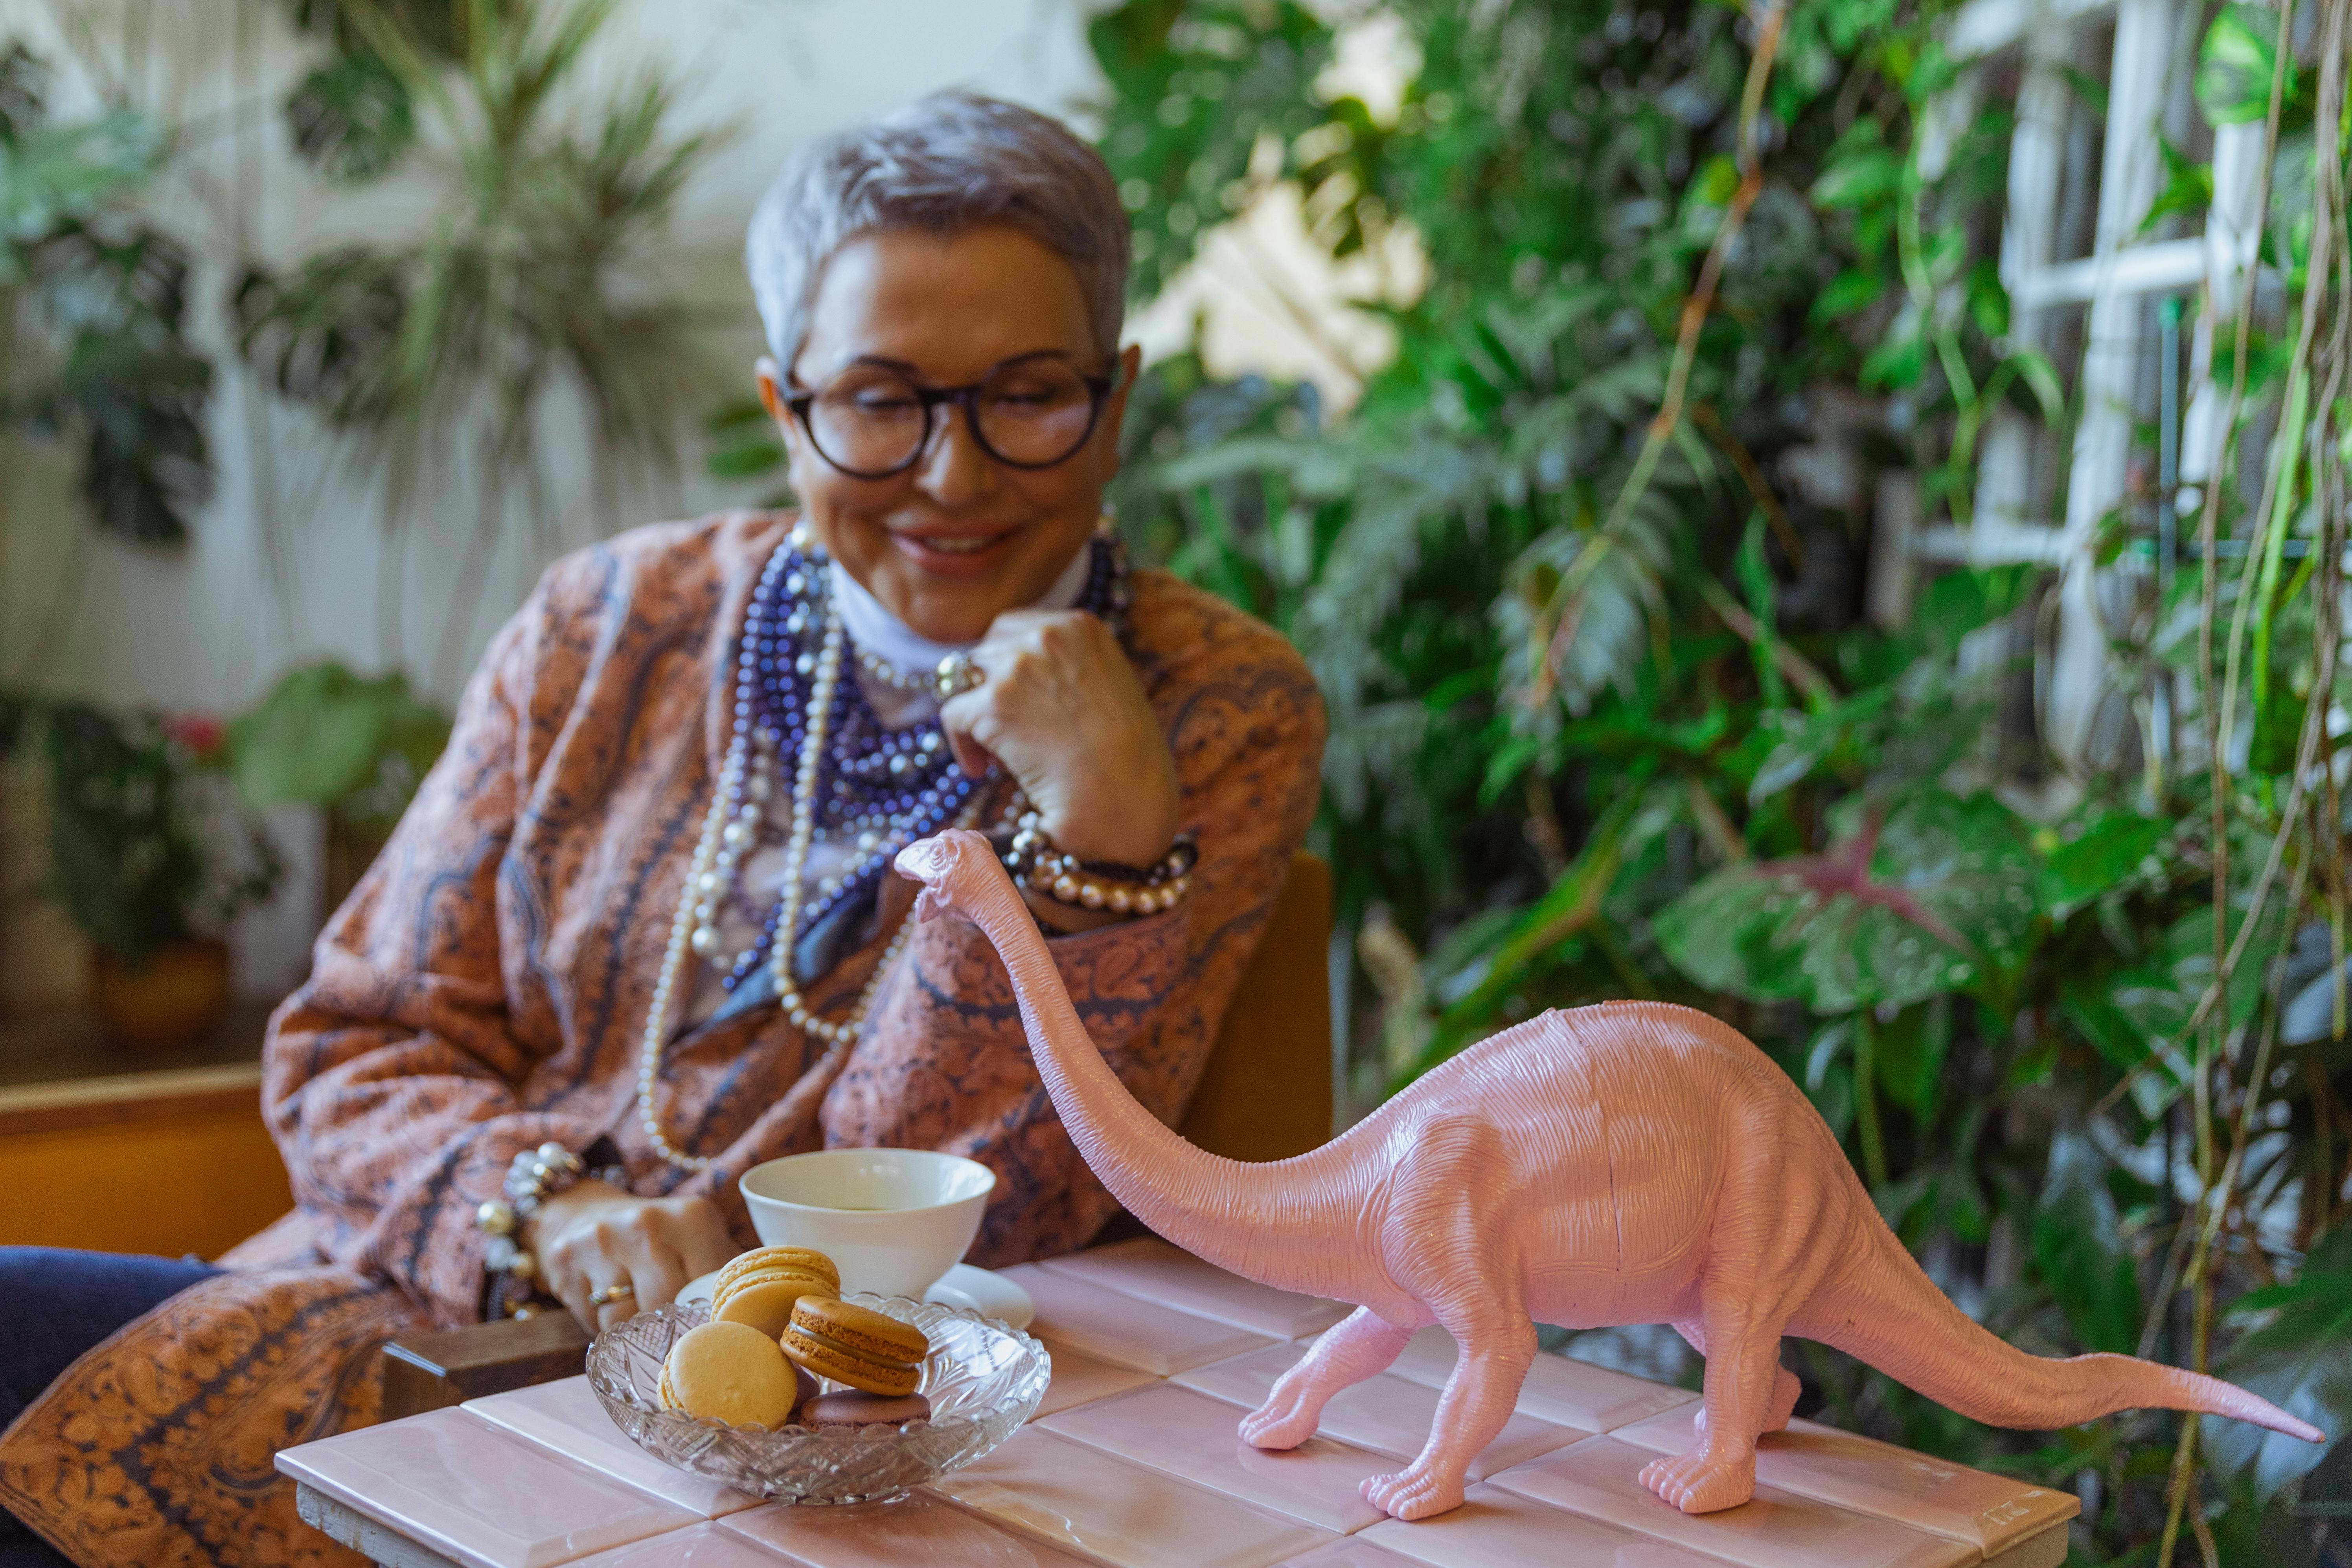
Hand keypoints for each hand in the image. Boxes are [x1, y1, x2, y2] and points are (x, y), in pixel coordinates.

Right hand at [523, 1183, 735, 1333]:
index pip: (710, 1284)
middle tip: (680, 1342)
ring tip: (645, 1327)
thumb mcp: (697, 1240)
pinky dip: (607, 1329)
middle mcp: (645, 1224)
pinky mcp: (567, 1263)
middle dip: (674, 1330)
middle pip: (667, 1304)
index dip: (713, 1317)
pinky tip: (613, 1313)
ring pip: (627, 1320)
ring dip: (638, 1334)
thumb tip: (763, 1317)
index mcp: (691, 1217)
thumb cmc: (656, 1239)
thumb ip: (725, 1272)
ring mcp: (602, 1241)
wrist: (585, 1215)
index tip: (717, 1335)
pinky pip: (594, 1321)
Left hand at [940, 608, 1179, 869]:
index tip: (1013, 695)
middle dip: (987, 685)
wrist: (1126, 796)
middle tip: (1002, 724)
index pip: (1015, 628)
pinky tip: (980, 769)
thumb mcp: (1111, 686)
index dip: (1006, 664)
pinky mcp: (993, 704)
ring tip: (997, 753)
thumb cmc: (1130, 756)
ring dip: (976, 714)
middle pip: (986, 650)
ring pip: (966, 682)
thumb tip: (1026, 679)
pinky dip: (961, 744)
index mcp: (1079, 626)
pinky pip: (952, 716)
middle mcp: (1047, 635)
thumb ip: (1070, 668)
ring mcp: (1017, 667)